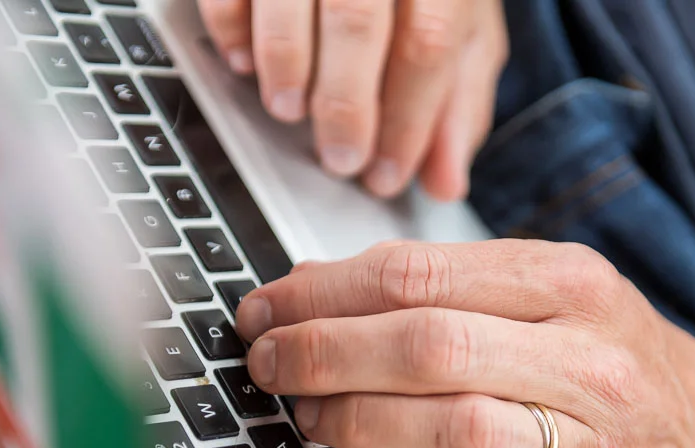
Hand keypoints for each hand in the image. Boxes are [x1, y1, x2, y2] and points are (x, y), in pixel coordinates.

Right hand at [198, 0, 507, 200]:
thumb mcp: (464, 31)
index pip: (426, 44)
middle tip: (339, 159)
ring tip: (288, 111)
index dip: (406, 121)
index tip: (385, 175)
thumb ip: (456, 103)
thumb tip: (446, 182)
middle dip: (344, 106)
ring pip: (289, 1)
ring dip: (284, 67)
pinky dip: (231, 29)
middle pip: (356, 21)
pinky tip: (244, 65)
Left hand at [235, 241, 694, 447]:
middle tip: (269, 363)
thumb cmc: (622, 363)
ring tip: (310, 417)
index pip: (420, 276)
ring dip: (357, 421)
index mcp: (573, 286)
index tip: (267, 307)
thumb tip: (319, 285)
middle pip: (428, 346)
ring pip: (454, 428)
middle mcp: (589, 363)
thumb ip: (454, 285)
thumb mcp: (560, 294)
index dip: (322, 293)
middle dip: (322, 354)